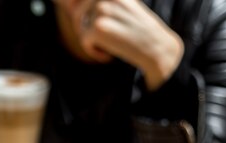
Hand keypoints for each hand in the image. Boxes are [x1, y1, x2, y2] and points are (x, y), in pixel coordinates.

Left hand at [69, 0, 183, 89]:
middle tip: (106, 38)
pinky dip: (95, 52)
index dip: (84, 16)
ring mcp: (101, 9)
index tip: (99, 28)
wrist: (156, 47)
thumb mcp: (122, 7)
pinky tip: (110, 54)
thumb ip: (100, 4)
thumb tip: (70, 5)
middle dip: (86, 29)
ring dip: (93, 40)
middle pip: (77, 14)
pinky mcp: (97, 27)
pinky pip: (84, 41)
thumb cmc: (138, 30)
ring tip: (112, 43)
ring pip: (81, 28)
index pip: (80, 2)